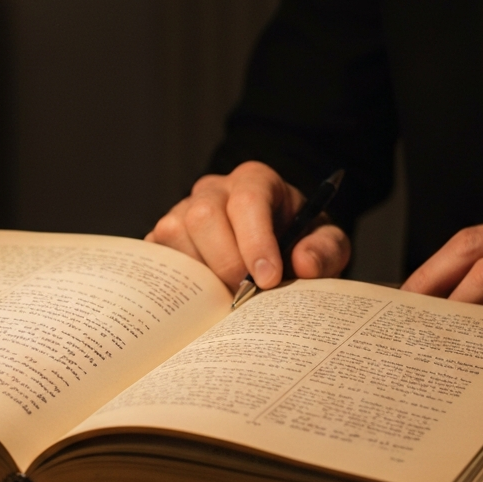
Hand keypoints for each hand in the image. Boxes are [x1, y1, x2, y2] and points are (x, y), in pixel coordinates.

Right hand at [146, 161, 350, 290]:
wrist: (274, 252)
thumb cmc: (298, 243)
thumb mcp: (326, 244)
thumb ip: (325, 250)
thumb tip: (304, 264)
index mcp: (255, 181)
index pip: (248, 201)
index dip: (256, 242)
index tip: (268, 280)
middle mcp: (214, 190)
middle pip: (204, 215)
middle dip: (226, 262)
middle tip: (246, 295)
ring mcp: (182, 211)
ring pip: (175, 233)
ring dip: (200, 273)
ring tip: (226, 296)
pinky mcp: (162, 238)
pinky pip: (156, 255)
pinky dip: (175, 281)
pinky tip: (201, 299)